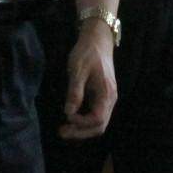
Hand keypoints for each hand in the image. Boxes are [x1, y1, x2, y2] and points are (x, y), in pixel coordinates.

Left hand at [60, 22, 117, 140]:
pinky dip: (84, 121)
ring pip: (99, 122)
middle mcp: (110, 99)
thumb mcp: (78, 71)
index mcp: (106, 94)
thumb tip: (68, 112)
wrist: (97, 40)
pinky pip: (96, 114)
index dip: (82, 122)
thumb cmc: (87, 53)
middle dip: (81, 132)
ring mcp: (107, 98)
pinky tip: (72, 119)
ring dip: (82, 129)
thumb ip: (75, 92)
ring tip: (65, 129)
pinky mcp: (102, 96)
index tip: (67, 115)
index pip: (98, 119)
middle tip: (62, 133)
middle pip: (100, 125)